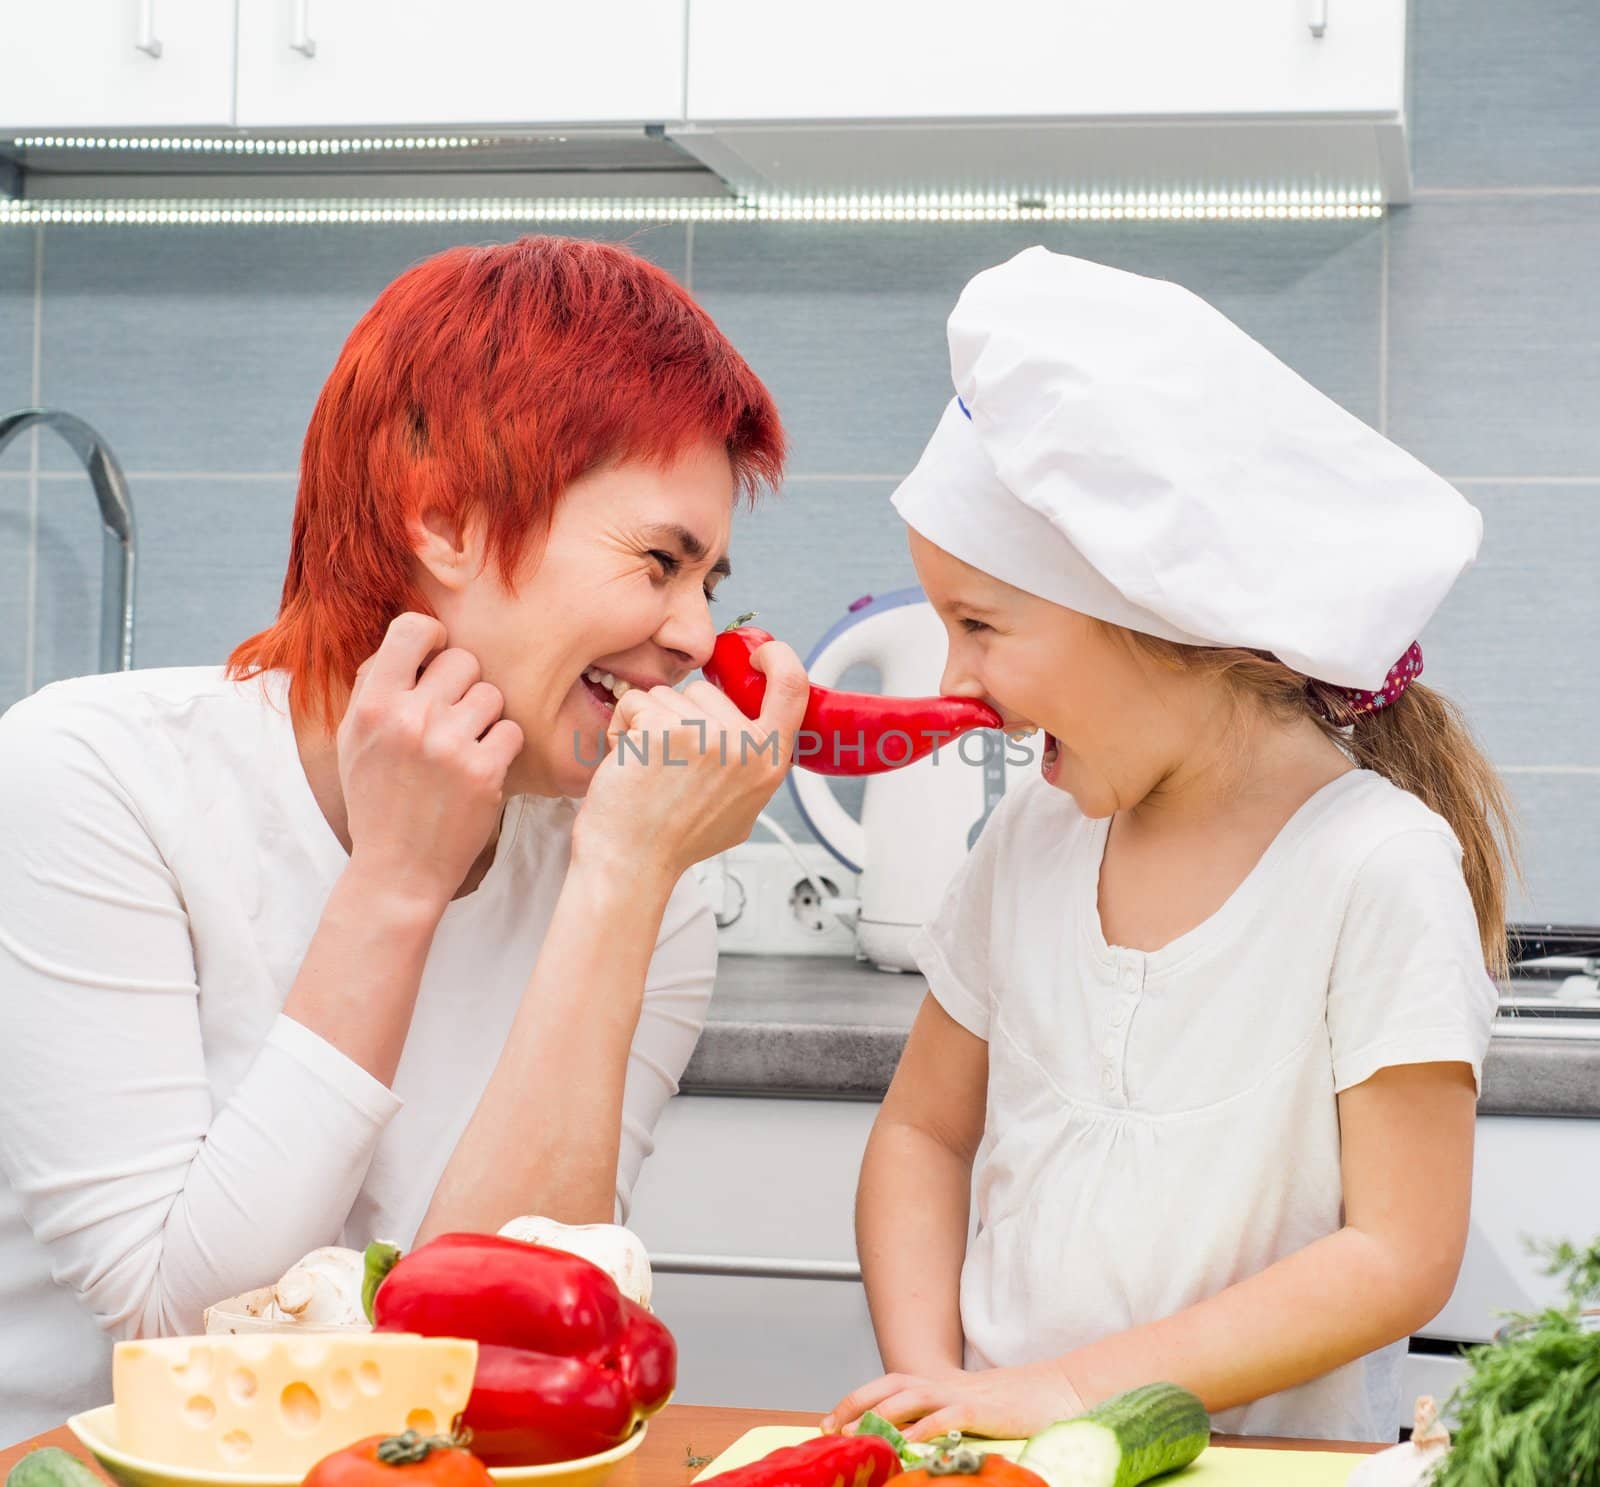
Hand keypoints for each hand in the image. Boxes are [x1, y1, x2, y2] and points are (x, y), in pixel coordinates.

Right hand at [338, 613, 524, 911]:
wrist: (398, 868)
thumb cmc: (377, 798)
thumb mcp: (354, 739)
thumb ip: (376, 687)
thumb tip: (412, 638)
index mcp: (373, 706)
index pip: (411, 629)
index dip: (432, 637)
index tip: (435, 658)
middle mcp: (410, 719)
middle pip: (464, 659)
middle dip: (463, 685)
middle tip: (450, 718)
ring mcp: (449, 745)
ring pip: (492, 695)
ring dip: (484, 718)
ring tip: (462, 748)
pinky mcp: (484, 771)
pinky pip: (512, 731)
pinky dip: (502, 749)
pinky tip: (480, 769)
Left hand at [572, 639, 809, 883]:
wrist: (632, 862)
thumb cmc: (676, 839)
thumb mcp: (742, 808)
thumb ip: (752, 765)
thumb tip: (755, 727)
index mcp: (769, 762)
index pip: (793, 687)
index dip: (777, 658)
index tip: (758, 653)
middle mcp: (744, 747)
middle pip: (708, 691)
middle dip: (681, 715)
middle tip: (670, 762)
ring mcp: (706, 735)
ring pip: (668, 695)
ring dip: (649, 722)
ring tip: (648, 767)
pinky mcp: (664, 728)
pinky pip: (636, 701)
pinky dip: (622, 726)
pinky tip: (626, 762)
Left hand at [821, 1360, 1085, 1442]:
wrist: (1056, 1391)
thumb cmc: (1012, 1409)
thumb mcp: (968, 1412)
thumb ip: (939, 1420)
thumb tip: (907, 1442)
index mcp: (939, 1385)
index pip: (889, 1385)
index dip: (857, 1399)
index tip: (829, 1422)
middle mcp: (945, 1386)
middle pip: (891, 1385)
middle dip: (857, 1403)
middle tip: (831, 1428)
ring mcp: (964, 1396)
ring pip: (914, 1396)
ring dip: (882, 1413)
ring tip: (859, 1433)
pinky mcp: (985, 1411)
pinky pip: (950, 1416)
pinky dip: (927, 1427)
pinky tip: (909, 1442)